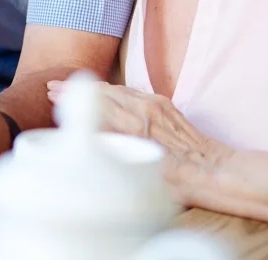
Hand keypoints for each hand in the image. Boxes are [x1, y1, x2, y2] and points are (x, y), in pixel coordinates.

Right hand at [47, 80, 232, 204]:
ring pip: (117, 89)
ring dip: (93, 86)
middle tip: (53, 87)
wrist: (214, 171)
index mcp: (134, 127)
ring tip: (74, 86)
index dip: (71, 96)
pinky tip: (106, 93)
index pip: (94, 103)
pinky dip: (114, 90)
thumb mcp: (139, 173)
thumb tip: (91, 145)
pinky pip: (133, 92)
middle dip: (76, 88)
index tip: (53, 93)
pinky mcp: (165, 104)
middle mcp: (143, 111)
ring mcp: (155, 105)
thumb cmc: (179, 181)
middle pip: (101, 92)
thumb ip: (114, 154)